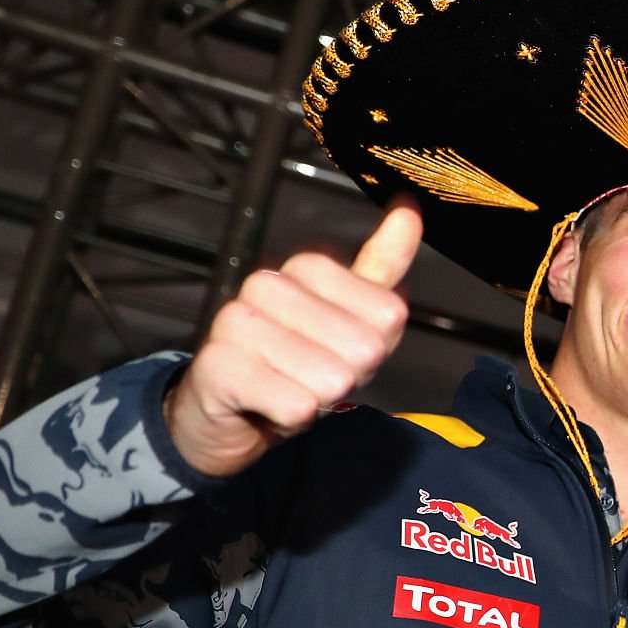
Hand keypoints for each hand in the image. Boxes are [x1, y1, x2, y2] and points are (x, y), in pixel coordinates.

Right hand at [166, 200, 422, 476]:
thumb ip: (380, 268)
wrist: (229, 416)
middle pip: (364, 347)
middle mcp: (267, 285)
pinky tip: (272, 408)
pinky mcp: (218, 366)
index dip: (377, 345)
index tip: (343, 350)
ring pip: (331, 377)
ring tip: (291, 389)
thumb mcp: (351, 318)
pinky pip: (295, 404)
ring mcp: (236, 321)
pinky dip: (294, 418)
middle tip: (314, 377)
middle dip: (350, 376)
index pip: (388, 311)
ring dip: (320, 400)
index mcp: (304, 269)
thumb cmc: (294, 367)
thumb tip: (410, 209)